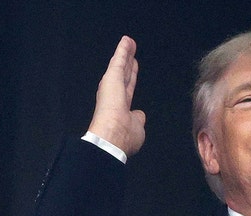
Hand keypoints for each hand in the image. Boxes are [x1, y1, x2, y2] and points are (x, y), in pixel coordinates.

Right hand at [87, 36, 145, 157]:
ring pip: (121, 66)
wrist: (111, 138)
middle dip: (128, 64)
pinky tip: (127, 41)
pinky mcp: (112, 78)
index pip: (127, 91)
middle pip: (124, 76)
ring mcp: (113, 86)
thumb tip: (139, 115)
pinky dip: (123, 51)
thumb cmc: (122, 138)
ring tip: (129, 42)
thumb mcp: (136, 130)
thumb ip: (137, 120)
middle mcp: (116, 97)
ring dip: (125, 54)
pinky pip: (119, 61)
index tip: (133, 72)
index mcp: (120, 110)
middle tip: (131, 52)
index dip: (131, 81)